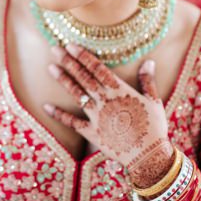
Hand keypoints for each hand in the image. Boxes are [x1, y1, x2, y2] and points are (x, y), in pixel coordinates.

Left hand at [44, 44, 173, 189]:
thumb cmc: (154, 126)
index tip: (71, 45)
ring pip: (76, 94)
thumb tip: (148, 62)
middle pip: (84, 77)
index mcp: (120, 90)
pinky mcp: (91, 133)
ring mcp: (96, 116)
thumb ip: (148, 80)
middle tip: (55, 49)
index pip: (98, 69)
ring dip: (63, 80)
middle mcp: (105, 100)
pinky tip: (46, 106)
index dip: (84, 56)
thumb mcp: (154, 100)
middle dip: (69, 62)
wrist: (146, 154)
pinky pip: (72, 122)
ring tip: (51, 68)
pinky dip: (58, 114)